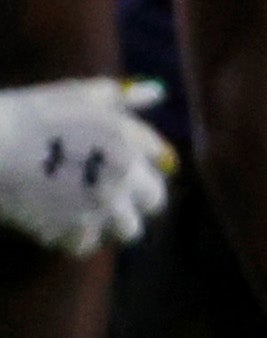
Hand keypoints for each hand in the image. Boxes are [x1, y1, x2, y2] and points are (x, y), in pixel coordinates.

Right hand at [0, 77, 170, 252]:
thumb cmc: (33, 114)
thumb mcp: (81, 94)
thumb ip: (123, 96)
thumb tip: (157, 92)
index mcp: (132, 144)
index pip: (163, 162)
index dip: (144, 161)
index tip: (123, 161)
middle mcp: (125, 179)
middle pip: (153, 201)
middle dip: (137, 197)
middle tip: (108, 190)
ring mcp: (100, 208)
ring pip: (128, 230)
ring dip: (113, 223)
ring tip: (86, 210)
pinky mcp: (69, 231)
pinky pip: (85, 245)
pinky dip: (74, 238)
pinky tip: (58, 222)